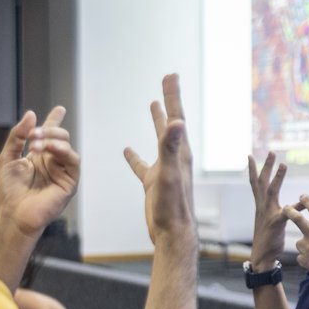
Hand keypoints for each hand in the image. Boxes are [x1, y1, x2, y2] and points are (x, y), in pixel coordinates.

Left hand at [0, 106, 79, 236]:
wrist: (13, 213)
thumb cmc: (10, 190)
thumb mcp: (8, 157)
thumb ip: (18, 136)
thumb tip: (31, 114)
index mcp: (40, 156)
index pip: (49, 135)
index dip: (54, 121)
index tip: (60, 109)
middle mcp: (53, 162)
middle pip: (59, 137)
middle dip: (47, 130)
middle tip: (32, 135)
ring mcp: (62, 172)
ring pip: (67, 146)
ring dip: (53, 140)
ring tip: (36, 144)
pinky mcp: (70, 183)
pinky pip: (74, 162)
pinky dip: (63, 151)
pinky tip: (50, 150)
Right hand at [123, 74, 194, 244]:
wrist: (172, 233)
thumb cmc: (173, 205)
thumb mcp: (170, 173)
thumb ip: (172, 147)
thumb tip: (178, 122)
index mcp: (181, 152)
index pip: (177, 116)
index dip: (173, 95)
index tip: (170, 75)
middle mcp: (176, 157)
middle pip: (172, 122)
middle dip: (169, 100)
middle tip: (167, 81)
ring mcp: (165, 169)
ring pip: (160, 140)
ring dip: (157, 121)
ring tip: (153, 105)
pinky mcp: (154, 183)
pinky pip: (143, 165)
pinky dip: (135, 157)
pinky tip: (127, 150)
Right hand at [247, 152, 288, 267]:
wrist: (262, 256)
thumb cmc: (267, 238)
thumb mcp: (269, 220)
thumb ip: (274, 210)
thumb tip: (282, 205)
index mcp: (260, 205)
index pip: (255, 183)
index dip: (253, 169)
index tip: (250, 155)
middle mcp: (262, 206)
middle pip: (262, 181)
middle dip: (266, 166)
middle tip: (271, 151)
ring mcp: (268, 213)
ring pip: (271, 190)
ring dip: (277, 177)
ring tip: (284, 164)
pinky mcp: (276, 222)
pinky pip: (288, 212)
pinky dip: (296, 206)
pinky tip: (304, 201)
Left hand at [283, 194, 308, 288]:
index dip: (306, 200)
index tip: (302, 196)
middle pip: (296, 218)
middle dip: (289, 211)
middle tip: (285, 208)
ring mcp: (307, 248)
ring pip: (299, 243)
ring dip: (305, 247)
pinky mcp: (304, 261)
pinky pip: (301, 258)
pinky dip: (307, 260)